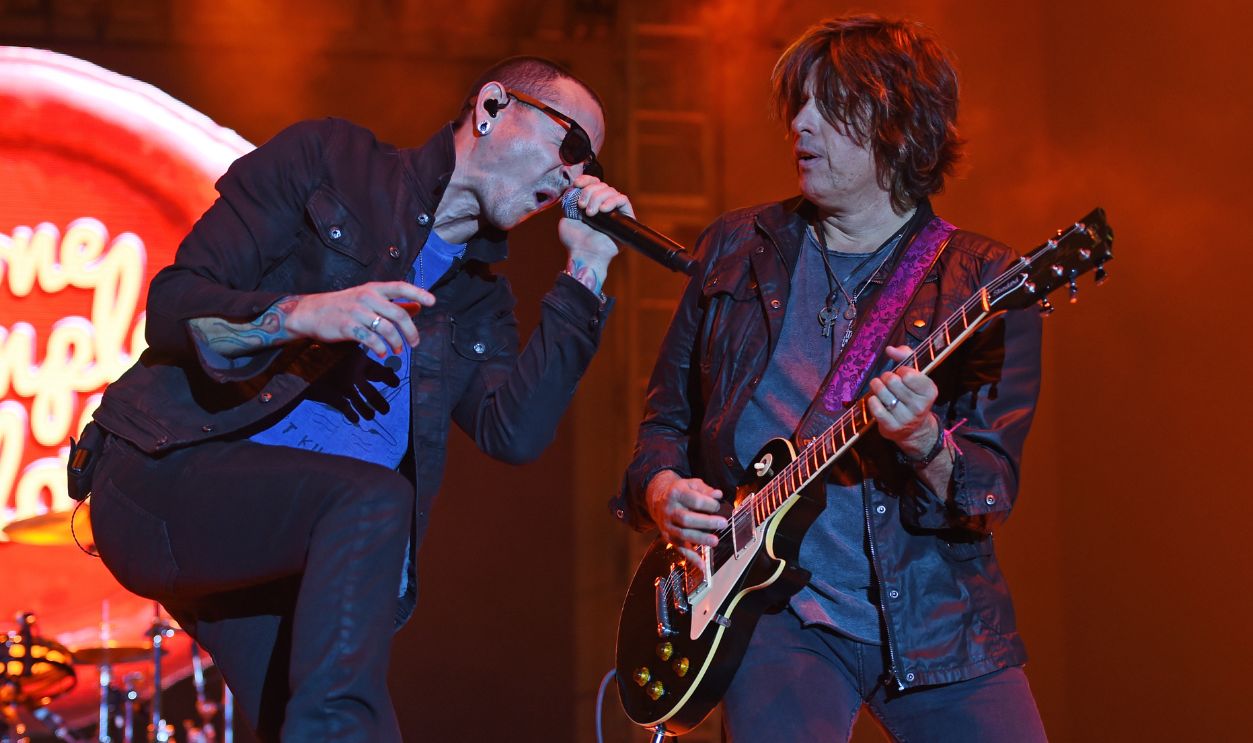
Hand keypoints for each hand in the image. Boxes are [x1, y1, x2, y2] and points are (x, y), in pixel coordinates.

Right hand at [286, 281, 434, 357]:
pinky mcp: (347, 327)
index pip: (400, 287)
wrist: (312, 312)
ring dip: (396, 343)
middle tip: (415, 343)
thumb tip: (418, 307)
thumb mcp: (369, 299)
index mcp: (374, 289)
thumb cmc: (345, 306)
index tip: (433, 302)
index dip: (418, 293)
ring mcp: (356, 312)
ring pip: (386, 329)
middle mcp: (367, 297)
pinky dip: (380, 348)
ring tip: (398, 351)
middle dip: (410, 331)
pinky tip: (382, 353)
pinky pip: (370, 340)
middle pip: (398, 314)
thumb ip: (393, 304)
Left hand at [557, 174, 627, 269]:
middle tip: (582, 207)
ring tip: (590, 213)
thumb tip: (574, 188)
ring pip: (611, 191)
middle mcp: (604, 206)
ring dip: (598, 198)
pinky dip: (612, 201)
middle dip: (589, 192)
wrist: (584, 254)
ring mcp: (615, 212)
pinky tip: (603, 210)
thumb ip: (570, 201)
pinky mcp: (626, 218)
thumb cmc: (574, 241)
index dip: (586, 179)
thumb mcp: (566, 216)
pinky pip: (623, 200)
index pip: (594, 183)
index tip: (576, 184)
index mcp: (591, 203)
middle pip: (602, 185)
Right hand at [644, 470, 727, 565]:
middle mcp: (669, 510)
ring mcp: (667, 525)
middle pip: (686, 518)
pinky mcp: (668, 537)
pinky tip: (702, 565)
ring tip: (715, 541)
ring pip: (682, 534)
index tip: (718, 506)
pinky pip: (679, 548)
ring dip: (700, 539)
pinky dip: (691, 558)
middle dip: (705, 522)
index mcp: (676, 493)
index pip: (694, 500)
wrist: (657, 499)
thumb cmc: (680, 491)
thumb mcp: (691, 484)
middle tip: (722, 523)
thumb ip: (705, 490)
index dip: (708, 504)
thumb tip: (718, 495)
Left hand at [867, 345, 940, 456]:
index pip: (909, 374)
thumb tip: (889, 349)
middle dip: (886, 377)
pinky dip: (872, 400)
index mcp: (929, 391)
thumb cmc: (912, 395)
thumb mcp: (915, 375)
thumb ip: (906, 356)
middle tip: (887, 380)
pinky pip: (876, 408)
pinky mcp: (892, 427)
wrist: (913, 429)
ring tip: (879, 387)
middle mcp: (920, 406)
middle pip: (893, 382)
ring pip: (883, 393)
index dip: (901, 370)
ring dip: (877, 387)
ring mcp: (906, 418)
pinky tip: (875, 399)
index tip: (901, 373)